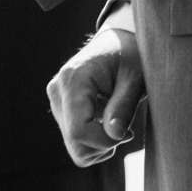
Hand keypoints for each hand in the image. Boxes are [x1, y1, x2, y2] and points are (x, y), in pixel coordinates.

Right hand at [47, 27, 145, 166]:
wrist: (119, 43)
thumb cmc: (130, 57)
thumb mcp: (135, 79)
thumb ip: (124, 106)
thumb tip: (115, 135)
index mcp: (73, 80)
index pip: (79, 132)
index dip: (105, 142)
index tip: (128, 132)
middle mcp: (57, 90)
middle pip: (75, 143)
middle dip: (104, 144)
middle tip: (125, 127)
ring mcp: (56, 100)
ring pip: (74, 146)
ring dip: (100, 143)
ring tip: (116, 120)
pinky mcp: (59, 108)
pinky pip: (74, 141)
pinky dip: (94, 140)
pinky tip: (106, 120)